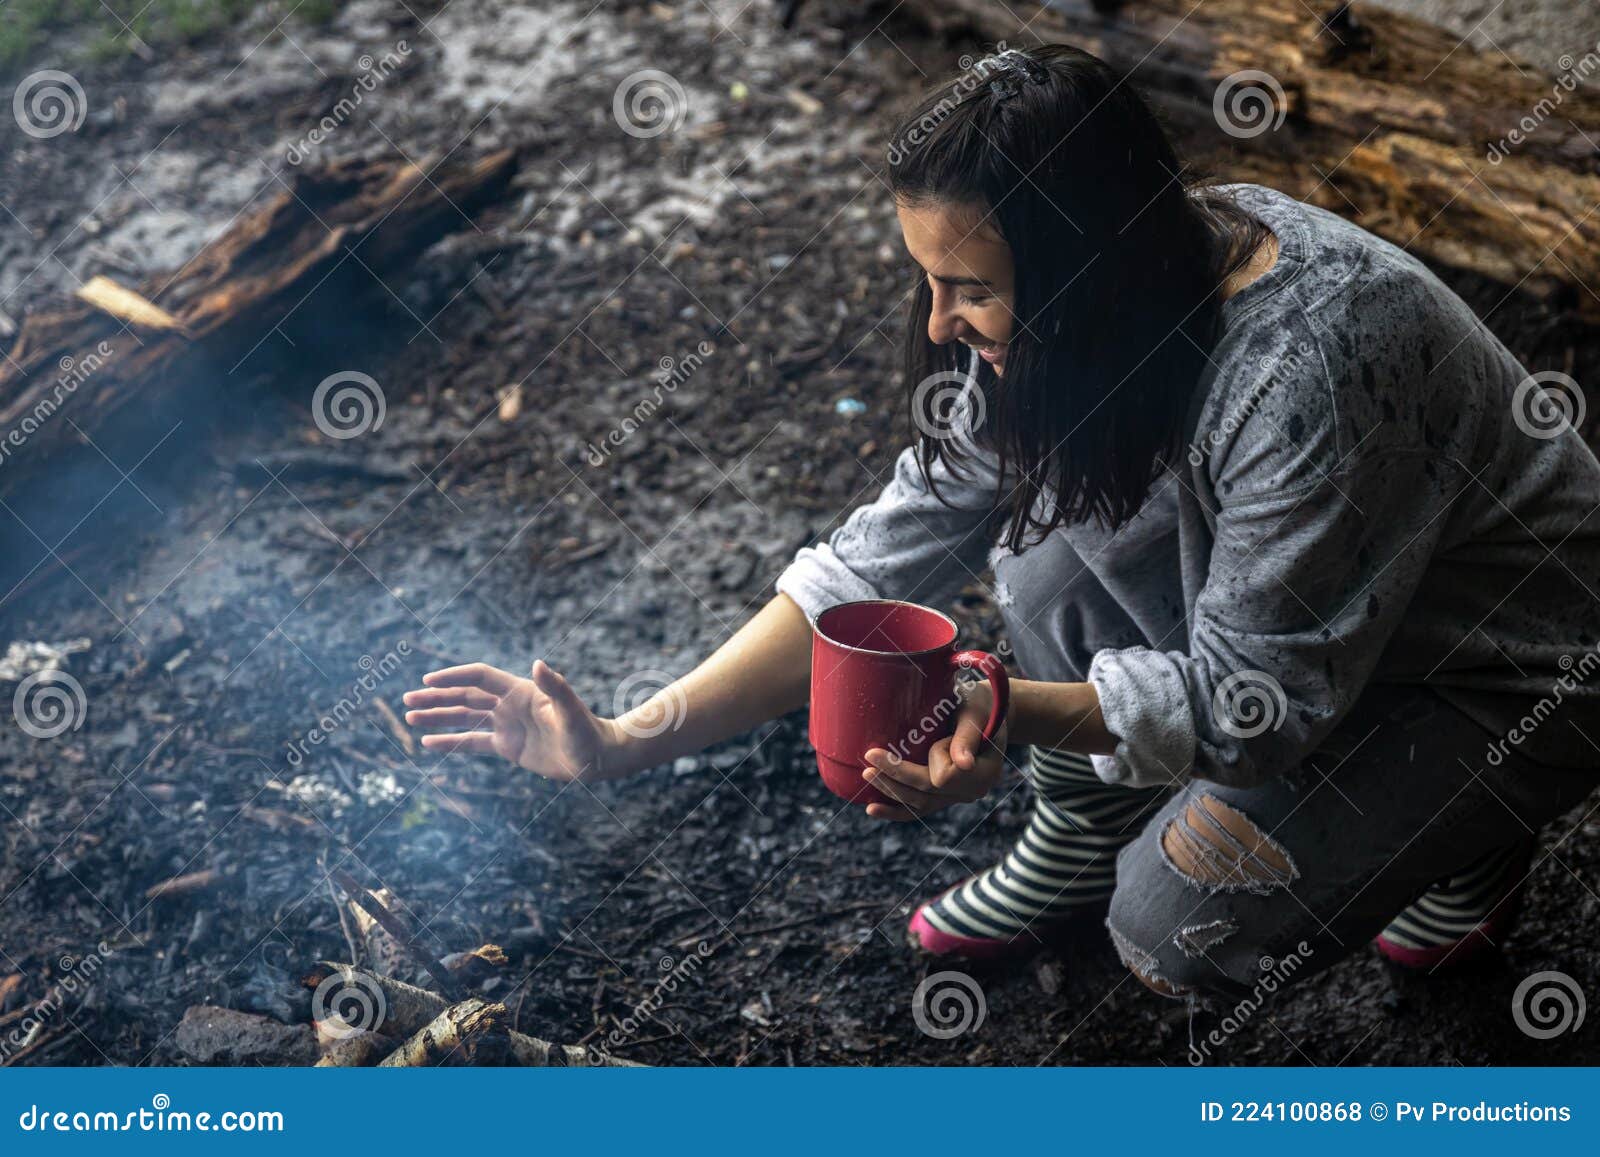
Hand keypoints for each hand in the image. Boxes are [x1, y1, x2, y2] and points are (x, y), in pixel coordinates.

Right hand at [402, 660, 622, 781]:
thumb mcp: (570, 710)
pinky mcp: (507, 746)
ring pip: (464, 718)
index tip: (428, 681)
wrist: (595, 757)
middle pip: (465, 697)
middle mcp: (509, 704)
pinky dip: (450, 742)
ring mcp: (506, 725)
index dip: (453, 678)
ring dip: (438, 717)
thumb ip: (555, 687)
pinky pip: (472, 742)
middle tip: (408, 700)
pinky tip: (428, 742)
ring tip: (410, 718)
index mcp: (519, 690)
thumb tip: (538, 664)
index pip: (478, 678)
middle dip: (437, 698)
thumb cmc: (586, 731)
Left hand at [861, 686, 1006, 821]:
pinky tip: (872, 809)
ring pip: (919, 804)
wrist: (987, 711)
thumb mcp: (975, 713)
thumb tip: (963, 764)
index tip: (933, 734)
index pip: (947, 777)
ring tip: (867, 775)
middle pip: (928, 792)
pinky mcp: (944, 797)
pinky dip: (895, 811)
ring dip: (890, 791)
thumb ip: (967, 737)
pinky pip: (919, 809)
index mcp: (985, 771)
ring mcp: (958, 797)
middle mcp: (973, 790)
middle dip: (896, 776)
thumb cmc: (981, 704)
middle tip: (869, 758)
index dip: (935, 758)